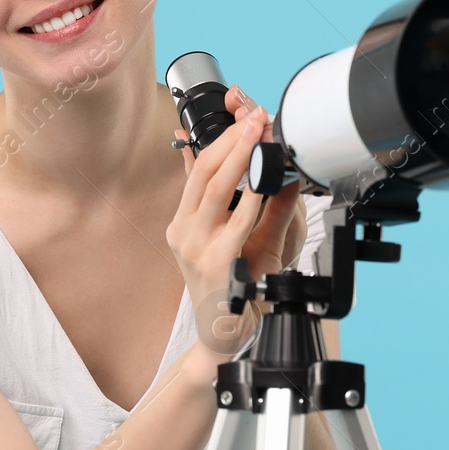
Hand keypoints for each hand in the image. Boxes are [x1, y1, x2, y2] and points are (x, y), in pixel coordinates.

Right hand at [168, 84, 304, 357]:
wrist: (226, 334)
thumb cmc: (231, 285)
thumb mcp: (226, 235)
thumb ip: (232, 198)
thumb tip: (242, 160)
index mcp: (182, 222)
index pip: (197, 168)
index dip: (220, 138)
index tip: (242, 115)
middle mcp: (183, 232)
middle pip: (204, 172)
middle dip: (231, 138)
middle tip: (255, 115)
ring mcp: (196, 247)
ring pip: (215, 189)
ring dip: (240, 156)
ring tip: (258, 132)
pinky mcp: (216, 263)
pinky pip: (237, 221)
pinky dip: (252, 195)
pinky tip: (266, 177)